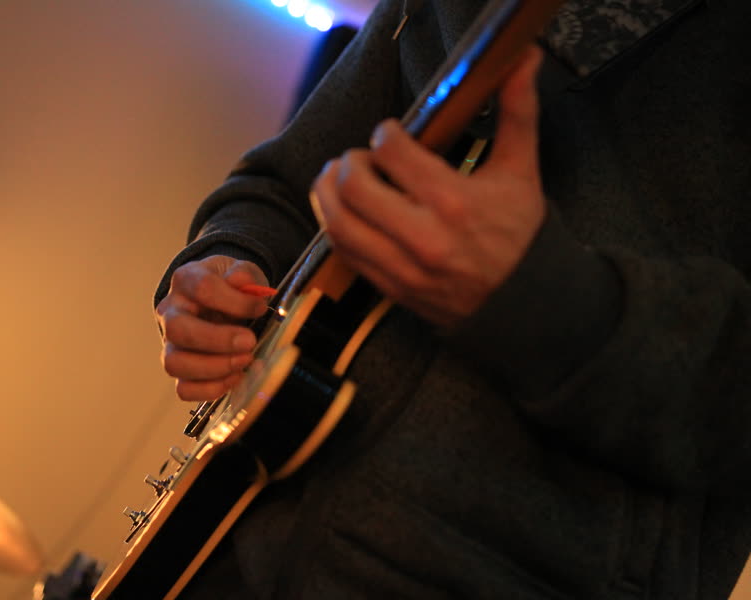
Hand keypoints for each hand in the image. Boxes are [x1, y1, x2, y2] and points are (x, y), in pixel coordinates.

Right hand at [155, 255, 269, 401]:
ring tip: (243, 361)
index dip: (235, 301)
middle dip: (218, 341)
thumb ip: (244, 274)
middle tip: (249, 342)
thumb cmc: (230, 286)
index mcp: (186, 280)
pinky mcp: (180, 368)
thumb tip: (241, 282)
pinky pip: (183, 388)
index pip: (203, 289)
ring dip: (214, 368)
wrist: (220, 299)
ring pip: (174, 363)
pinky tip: (235, 377)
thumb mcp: (242, 271)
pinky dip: (211, 389)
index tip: (260, 308)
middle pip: (177, 330)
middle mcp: (170, 312)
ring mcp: (170, 343)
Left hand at [310, 46, 545, 327]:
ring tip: (336, 179)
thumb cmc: (522, 234)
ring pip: (338, 225)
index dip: (383, 134)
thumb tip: (523, 58)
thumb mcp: (521, 171)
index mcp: (454, 203)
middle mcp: (423, 238)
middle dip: (348, 163)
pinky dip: (335, 227)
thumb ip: (518, 112)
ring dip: (327, 194)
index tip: (389, 133)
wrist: (527, 305)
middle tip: (358, 157)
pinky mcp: (390, 288)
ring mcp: (403, 268)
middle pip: (353, 188)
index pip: (391, 153)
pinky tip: (342, 211)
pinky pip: (345, 254)